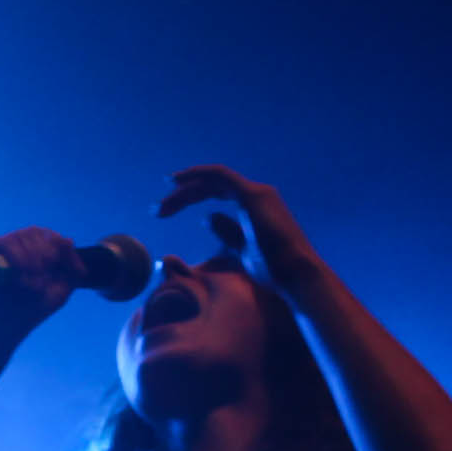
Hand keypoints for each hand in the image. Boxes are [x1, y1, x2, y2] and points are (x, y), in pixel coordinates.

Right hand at [0, 226, 84, 346]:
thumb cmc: (22, 315)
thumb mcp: (55, 294)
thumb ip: (68, 270)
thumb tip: (68, 240)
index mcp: (25, 253)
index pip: (45, 236)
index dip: (61, 247)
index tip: (76, 270)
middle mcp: (7, 248)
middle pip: (32, 233)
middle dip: (45, 253)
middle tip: (46, 273)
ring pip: (15, 238)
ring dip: (29, 259)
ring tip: (31, 283)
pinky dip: (12, 258)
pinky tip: (16, 275)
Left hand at [156, 164, 322, 286]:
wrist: (294, 275)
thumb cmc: (273, 271)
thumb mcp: (242, 250)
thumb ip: (227, 233)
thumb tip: (207, 217)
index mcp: (254, 206)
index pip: (216, 192)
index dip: (190, 197)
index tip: (166, 208)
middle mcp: (256, 194)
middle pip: (210, 186)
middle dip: (181, 196)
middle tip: (156, 211)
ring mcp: (255, 192)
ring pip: (212, 180)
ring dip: (184, 190)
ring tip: (161, 207)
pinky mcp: (252, 195)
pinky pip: (220, 177)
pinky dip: (198, 176)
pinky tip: (177, 182)